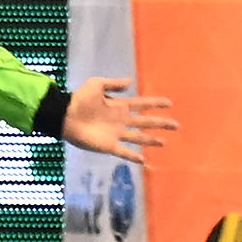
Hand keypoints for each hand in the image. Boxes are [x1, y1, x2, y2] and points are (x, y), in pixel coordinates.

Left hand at [60, 78, 177, 163]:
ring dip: (151, 140)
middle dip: (160, 123)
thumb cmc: (79, 99)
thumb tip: (130, 81)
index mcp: (119, 106)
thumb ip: (113, 83)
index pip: (141, 104)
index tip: (169, 103)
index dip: (155, 104)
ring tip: (164, 142)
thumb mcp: (96, 84)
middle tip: (176, 125)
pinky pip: (124, 152)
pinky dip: (133, 156)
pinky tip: (143, 160)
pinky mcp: (109, 145)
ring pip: (138, 137)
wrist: (65, 116)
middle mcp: (121, 120)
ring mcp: (116, 134)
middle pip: (145, 122)